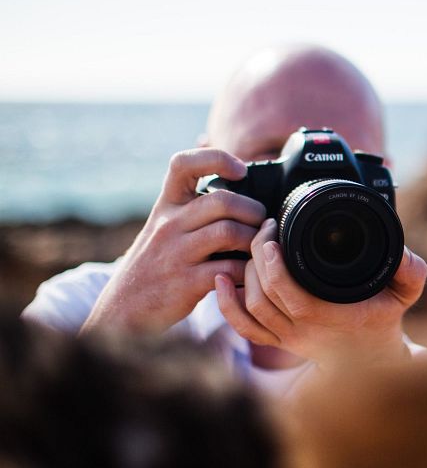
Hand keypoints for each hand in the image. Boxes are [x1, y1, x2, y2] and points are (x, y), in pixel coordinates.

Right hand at [82, 149, 265, 333]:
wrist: (125, 309)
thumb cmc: (157, 263)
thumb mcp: (165, 227)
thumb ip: (195, 208)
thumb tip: (241, 188)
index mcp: (166, 205)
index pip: (183, 164)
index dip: (216, 158)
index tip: (240, 170)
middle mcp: (168, 224)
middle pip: (222, 201)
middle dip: (253, 210)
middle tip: (261, 223)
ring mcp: (175, 253)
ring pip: (229, 232)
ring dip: (255, 240)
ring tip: (258, 248)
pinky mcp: (186, 283)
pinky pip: (229, 269)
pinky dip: (247, 272)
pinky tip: (249, 275)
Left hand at [215, 218, 426, 366]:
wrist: (372, 361)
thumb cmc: (385, 321)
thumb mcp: (405, 295)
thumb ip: (411, 272)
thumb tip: (404, 252)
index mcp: (327, 316)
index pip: (286, 289)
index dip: (272, 260)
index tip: (275, 229)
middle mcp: (301, 330)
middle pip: (261, 293)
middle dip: (256, 255)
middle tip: (265, 227)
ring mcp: (286, 339)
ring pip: (249, 307)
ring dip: (244, 273)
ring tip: (254, 245)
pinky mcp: (277, 342)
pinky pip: (242, 327)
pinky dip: (225, 305)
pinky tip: (219, 280)